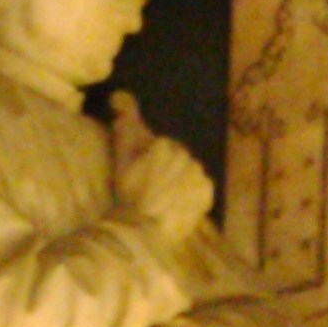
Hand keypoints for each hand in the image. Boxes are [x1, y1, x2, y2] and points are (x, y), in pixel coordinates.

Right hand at [110, 91, 214, 241]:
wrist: (142, 231)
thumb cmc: (129, 194)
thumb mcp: (122, 157)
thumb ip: (124, 123)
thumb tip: (120, 95)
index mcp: (165, 145)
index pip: (159, 147)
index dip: (149, 161)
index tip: (140, 177)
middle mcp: (187, 155)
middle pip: (176, 159)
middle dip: (165, 170)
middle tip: (151, 189)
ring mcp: (199, 176)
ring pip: (188, 173)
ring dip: (179, 181)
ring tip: (164, 199)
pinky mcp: (207, 194)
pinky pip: (200, 189)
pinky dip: (191, 195)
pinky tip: (177, 205)